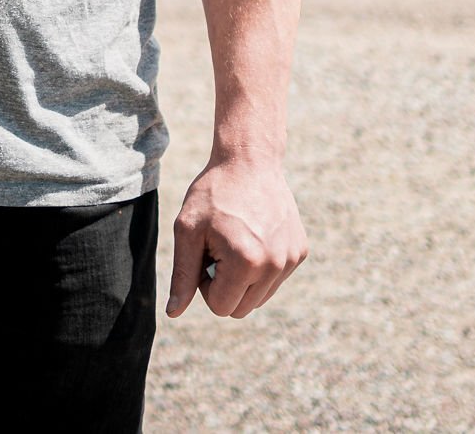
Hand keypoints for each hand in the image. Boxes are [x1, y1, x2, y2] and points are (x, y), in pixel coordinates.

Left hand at [166, 153, 306, 318]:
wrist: (249, 161)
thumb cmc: (212, 194)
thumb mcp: (188, 231)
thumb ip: (182, 275)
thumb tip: (173, 313)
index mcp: (246, 263)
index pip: (221, 308)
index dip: (205, 285)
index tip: (204, 255)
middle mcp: (275, 265)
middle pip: (241, 309)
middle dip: (224, 286)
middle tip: (217, 250)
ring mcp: (291, 259)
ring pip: (259, 298)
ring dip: (243, 279)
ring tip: (235, 243)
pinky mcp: (300, 252)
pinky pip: (275, 280)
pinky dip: (260, 267)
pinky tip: (253, 236)